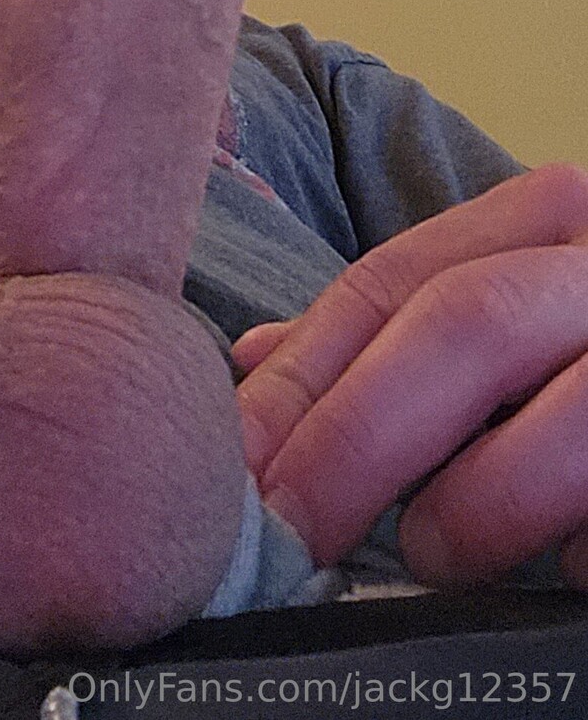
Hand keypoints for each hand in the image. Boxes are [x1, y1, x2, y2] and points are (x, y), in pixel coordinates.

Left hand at [232, 162, 587, 589]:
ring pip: (560, 429)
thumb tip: (245, 370)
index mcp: (546, 220)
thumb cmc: (585, 360)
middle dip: (359, 440)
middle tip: (296, 535)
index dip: (303, 376)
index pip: (394, 280)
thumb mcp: (502, 318)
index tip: (235, 469)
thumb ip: (390, 336)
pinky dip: (575, 556)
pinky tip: (560, 567)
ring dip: (472, 510)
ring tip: (434, 552)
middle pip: (465, 328)